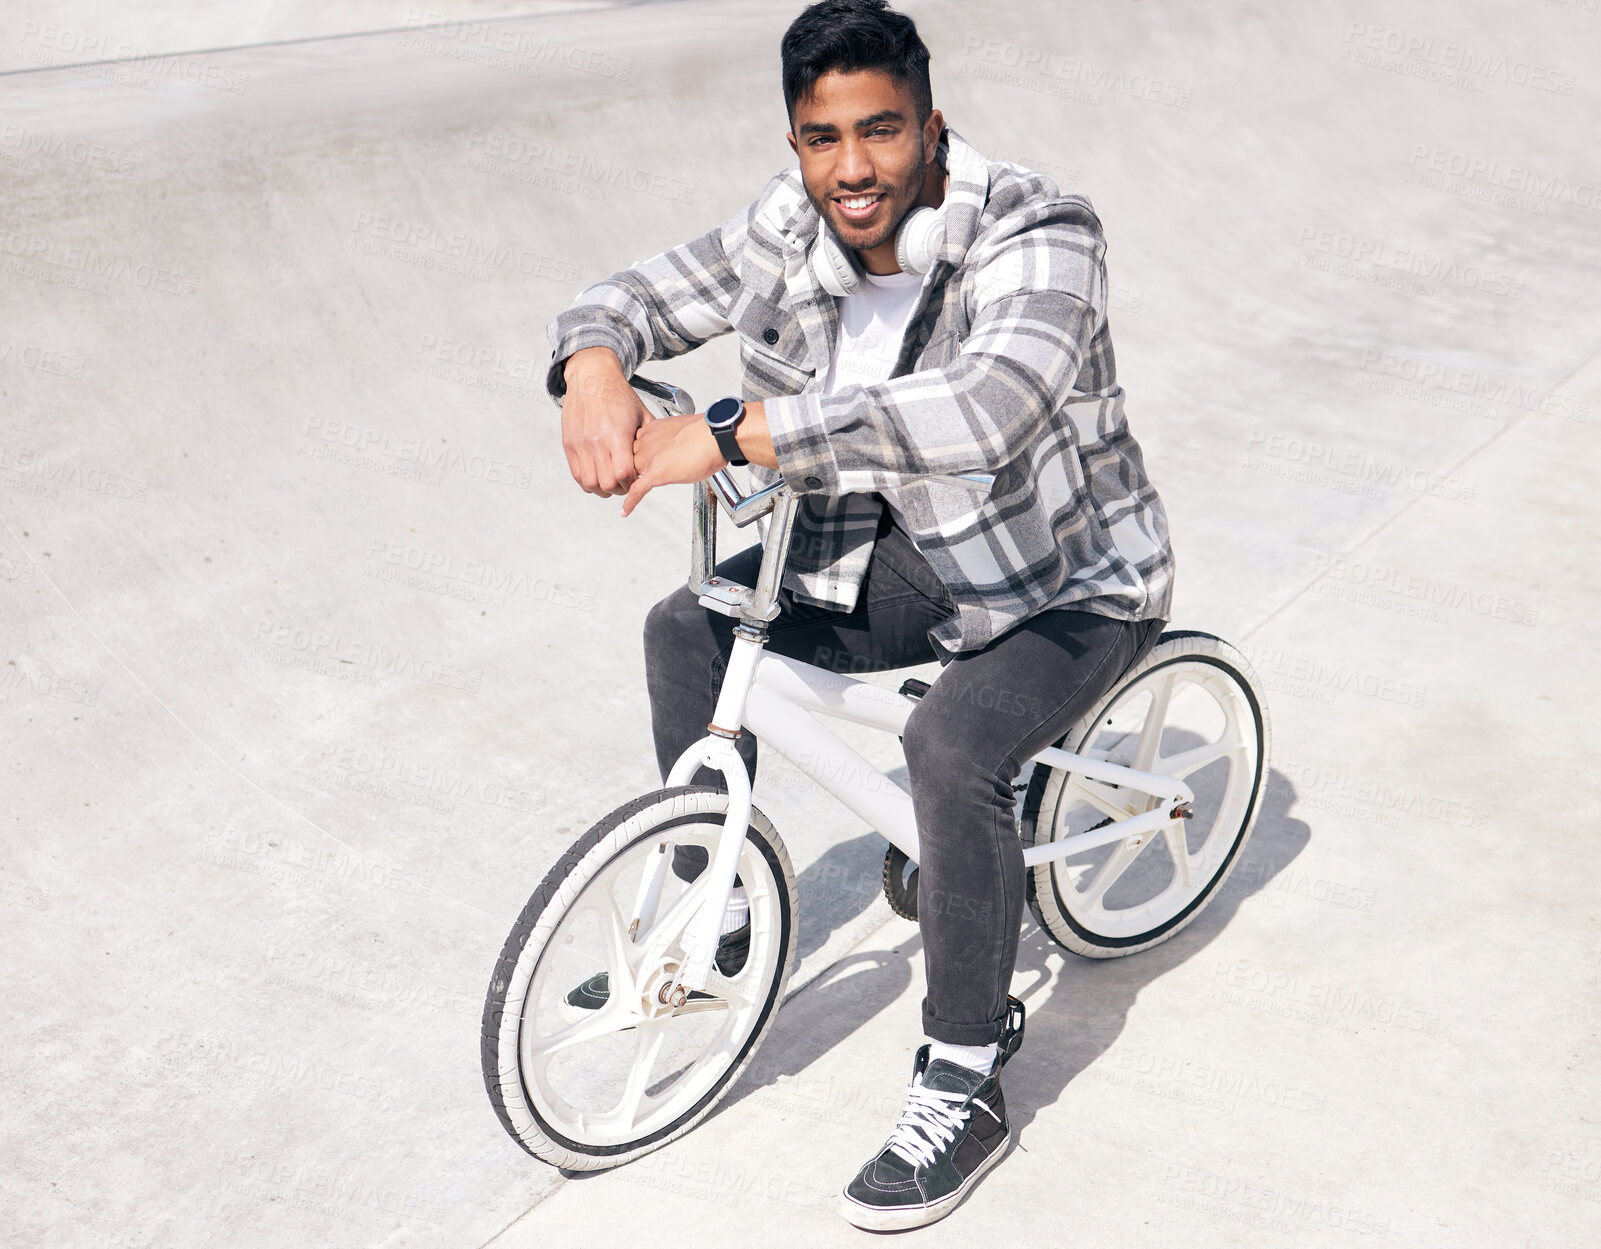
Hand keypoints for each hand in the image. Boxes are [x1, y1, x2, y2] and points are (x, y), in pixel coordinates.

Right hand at [559, 347, 647, 496]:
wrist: (591, 377)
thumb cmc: (617, 394)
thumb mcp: (641, 414)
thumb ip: (649, 439)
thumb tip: (659, 458)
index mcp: (617, 434)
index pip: (624, 473)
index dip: (632, 483)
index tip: (637, 481)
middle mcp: (597, 440)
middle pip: (607, 482)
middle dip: (620, 489)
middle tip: (625, 486)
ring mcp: (581, 443)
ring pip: (590, 482)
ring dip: (602, 489)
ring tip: (611, 485)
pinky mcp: (569, 443)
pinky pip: (577, 473)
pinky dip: (587, 482)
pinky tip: (597, 478)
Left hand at [620, 412, 724, 517]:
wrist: (713, 437)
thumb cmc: (705, 433)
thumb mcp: (679, 430)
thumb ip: (670, 439)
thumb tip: (675, 445)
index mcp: (651, 429)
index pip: (633, 445)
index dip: (634, 455)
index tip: (633, 462)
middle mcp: (646, 442)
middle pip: (629, 460)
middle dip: (632, 470)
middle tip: (634, 479)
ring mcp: (649, 458)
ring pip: (630, 474)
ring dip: (629, 484)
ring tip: (626, 493)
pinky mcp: (656, 473)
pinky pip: (637, 490)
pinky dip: (630, 503)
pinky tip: (625, 511)